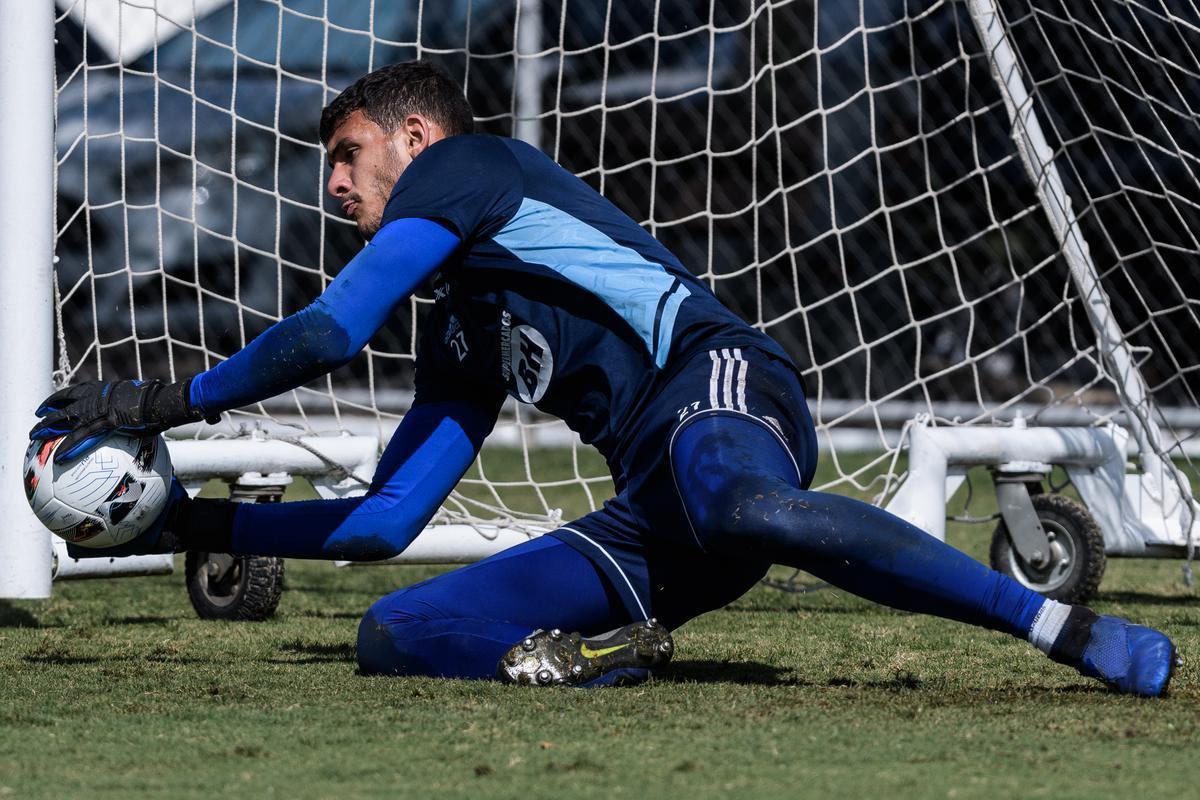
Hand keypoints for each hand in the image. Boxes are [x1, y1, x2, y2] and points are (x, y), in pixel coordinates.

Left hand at [30, 379, 205, 460]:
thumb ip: (166, 414)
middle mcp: (102, 395)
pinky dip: (68, 446)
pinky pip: (82, 436)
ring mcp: (103, 407)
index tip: (58, 400)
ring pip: (66, 416)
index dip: (68, 395)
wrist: (173, 400)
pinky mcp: (106, 420)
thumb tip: (195, 418)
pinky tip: (56, 457)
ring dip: (47, 426)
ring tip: (32, 435)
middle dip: (49, 407)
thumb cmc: (174, 401)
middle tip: (36, 415)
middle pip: (68, 399)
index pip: (84, 390)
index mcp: (113, 390)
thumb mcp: (165, 407)